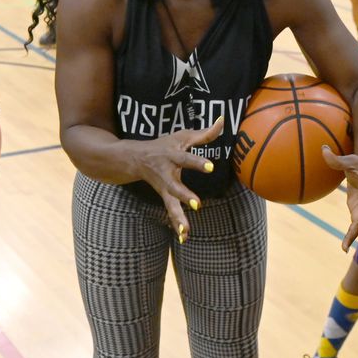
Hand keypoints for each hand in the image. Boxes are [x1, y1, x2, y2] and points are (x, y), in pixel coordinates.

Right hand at [133, 116, 224, 243]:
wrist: (134, 158)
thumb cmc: (163, 145)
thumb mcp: (182, 136)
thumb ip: (204, 133)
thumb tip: (223, 119)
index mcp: (172, 156)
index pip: (186, 158)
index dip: (198, 162)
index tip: (211, 167)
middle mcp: (166, 174)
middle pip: (175, 186)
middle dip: (184, 196)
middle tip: (197, 205)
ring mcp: (164, 188)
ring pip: (171, 203)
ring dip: (178, 217)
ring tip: (186, 230)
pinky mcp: (165, 197)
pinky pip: (171, 212)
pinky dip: (177, 225)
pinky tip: (184, 237)